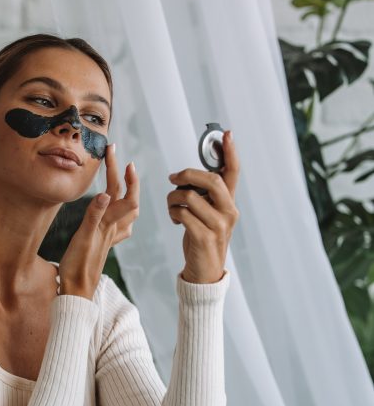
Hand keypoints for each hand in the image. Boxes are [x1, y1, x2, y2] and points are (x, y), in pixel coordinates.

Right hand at [59, 143, 139, 297]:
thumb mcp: (83, 239)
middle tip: (117, 158)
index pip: (123, 195)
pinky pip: (119, 226)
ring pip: (126, 212)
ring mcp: (110, 237)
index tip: (119, 157)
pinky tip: (120, 215)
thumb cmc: (77, 267)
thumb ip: (94, 216)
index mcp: (108, 224)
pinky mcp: (103, 244)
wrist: (77, 292)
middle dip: (124, 177)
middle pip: (126, 198)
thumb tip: (105, 194)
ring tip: (125, 180)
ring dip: (127, 193)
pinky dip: (121, 214)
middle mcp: (112, 229)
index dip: (123, 175)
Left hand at [167, 130, 239, 282]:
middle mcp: (228, 212)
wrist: (205, 271)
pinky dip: (173, 213)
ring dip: (173, 198)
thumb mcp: (209, 215)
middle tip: (173, 178)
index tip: (227, 134)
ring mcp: (219, 225)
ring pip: (190, 196)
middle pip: (210, 180)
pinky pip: (183, 214)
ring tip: (172, 206)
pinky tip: (174, 219)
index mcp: (230, 203)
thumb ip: (205, 196)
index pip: (233, 173)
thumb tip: (186, 175)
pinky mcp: (204, 237)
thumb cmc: (203, 238)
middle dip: (187, 174)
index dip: (230, 152)